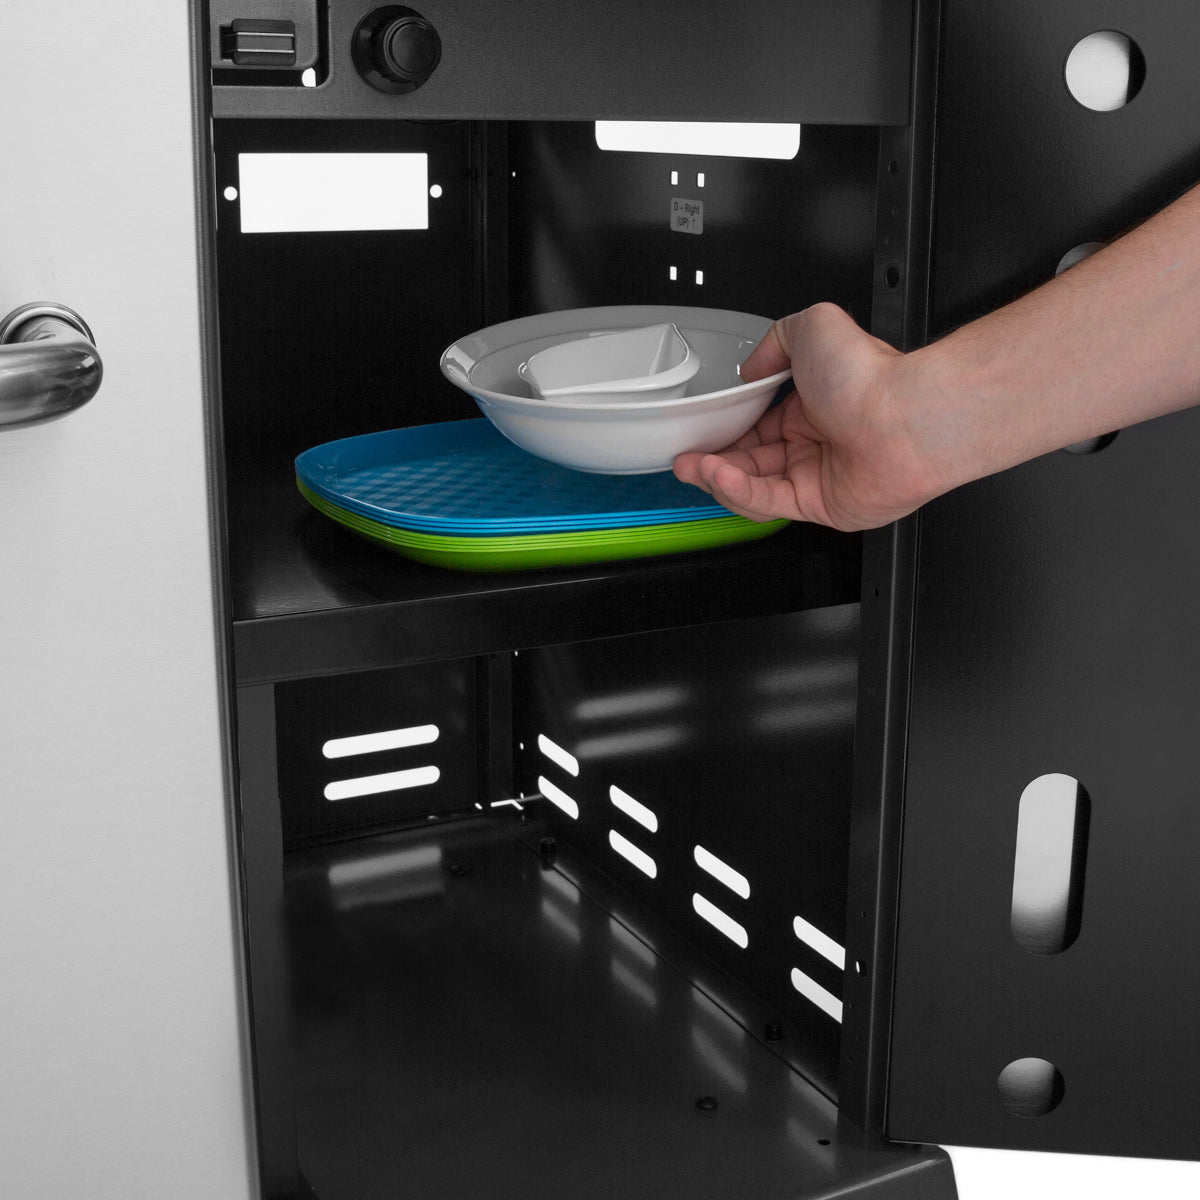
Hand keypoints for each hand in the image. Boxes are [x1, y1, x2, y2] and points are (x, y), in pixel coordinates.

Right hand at [673, 304, 949, 530]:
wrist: (905, 418)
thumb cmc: (871, 375)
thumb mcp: (810, 327)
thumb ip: (772, 343)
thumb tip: (749, 369)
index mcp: (812, 404)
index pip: (754, 422)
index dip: (722, 427)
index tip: (697, 427)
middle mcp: (815, 441)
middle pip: (748, 458)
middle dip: (710, 458)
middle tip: (683, 455)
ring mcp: (818, 476)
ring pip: (753, 484)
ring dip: (717, 476)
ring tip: (691, 466)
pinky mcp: (821, 506)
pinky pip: (769, 502)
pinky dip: (739, 491)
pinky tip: (718, 475)